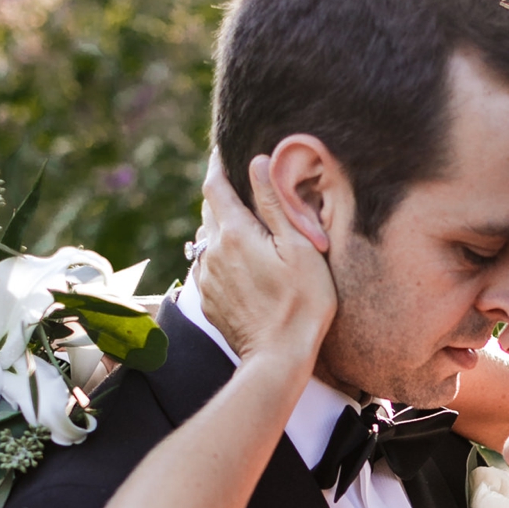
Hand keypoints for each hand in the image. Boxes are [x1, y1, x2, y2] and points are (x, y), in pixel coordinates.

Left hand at [198, 151, 336, 369]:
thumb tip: (257, 162)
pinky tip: (242, 263)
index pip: (215, 185)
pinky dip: (221, 254)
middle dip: (222, 194)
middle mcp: (213, 252)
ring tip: (245, 227)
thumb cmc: (302, 303)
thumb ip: (275, 203)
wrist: (279, 357)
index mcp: (235, 234)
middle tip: (242, 187)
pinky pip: (208, 265)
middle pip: (209, 210)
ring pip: (206, 238)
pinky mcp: (208, 300)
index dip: (218, 163)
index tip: (222, 149)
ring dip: (221, 226)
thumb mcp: (299, 247)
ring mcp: (207, 278)